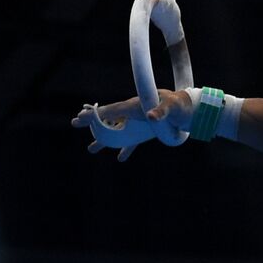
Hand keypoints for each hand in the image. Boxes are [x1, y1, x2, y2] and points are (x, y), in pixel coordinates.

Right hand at [70, 89, 193, 161]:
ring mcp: (138, 123)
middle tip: (74, 123)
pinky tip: (120, 158)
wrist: (188, 109)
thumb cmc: (177, 104)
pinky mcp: (145, 132)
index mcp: (135, 105)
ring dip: (105, 140)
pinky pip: (132, 142)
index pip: (111, 110)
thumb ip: (161, 111)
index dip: (95, 114)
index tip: (79, 117)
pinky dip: (126, 149)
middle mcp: (133, 113)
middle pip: (108, 119)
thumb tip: (150, 115)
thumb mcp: (170, 106)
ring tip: (91, 149)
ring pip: (117, 132)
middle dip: (92, 123)